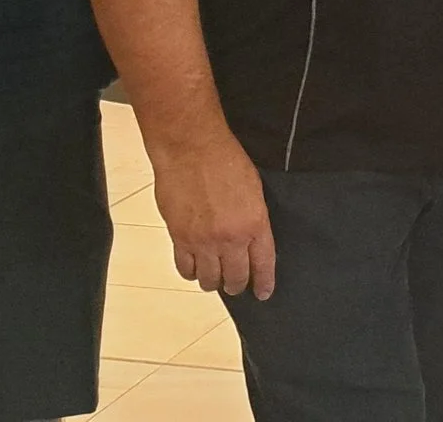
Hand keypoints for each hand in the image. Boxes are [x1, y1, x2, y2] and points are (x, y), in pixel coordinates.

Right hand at [151, 135, 276, 298]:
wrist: (191, 149)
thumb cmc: (226, 160)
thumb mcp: (254, 190)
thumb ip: (253, 219)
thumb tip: (250, 240)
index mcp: (255, 224)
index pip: (263, 264)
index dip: (263, 283)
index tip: (263, 293)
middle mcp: (230, 238)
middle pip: (235, 277)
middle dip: (236, 285)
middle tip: (235, 285)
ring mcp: (203, 241)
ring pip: (209, 279)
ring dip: (213, 282)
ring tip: (214, 277)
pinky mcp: (179, 238)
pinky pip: (185, 268)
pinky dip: (191, 272)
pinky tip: (194, 268)